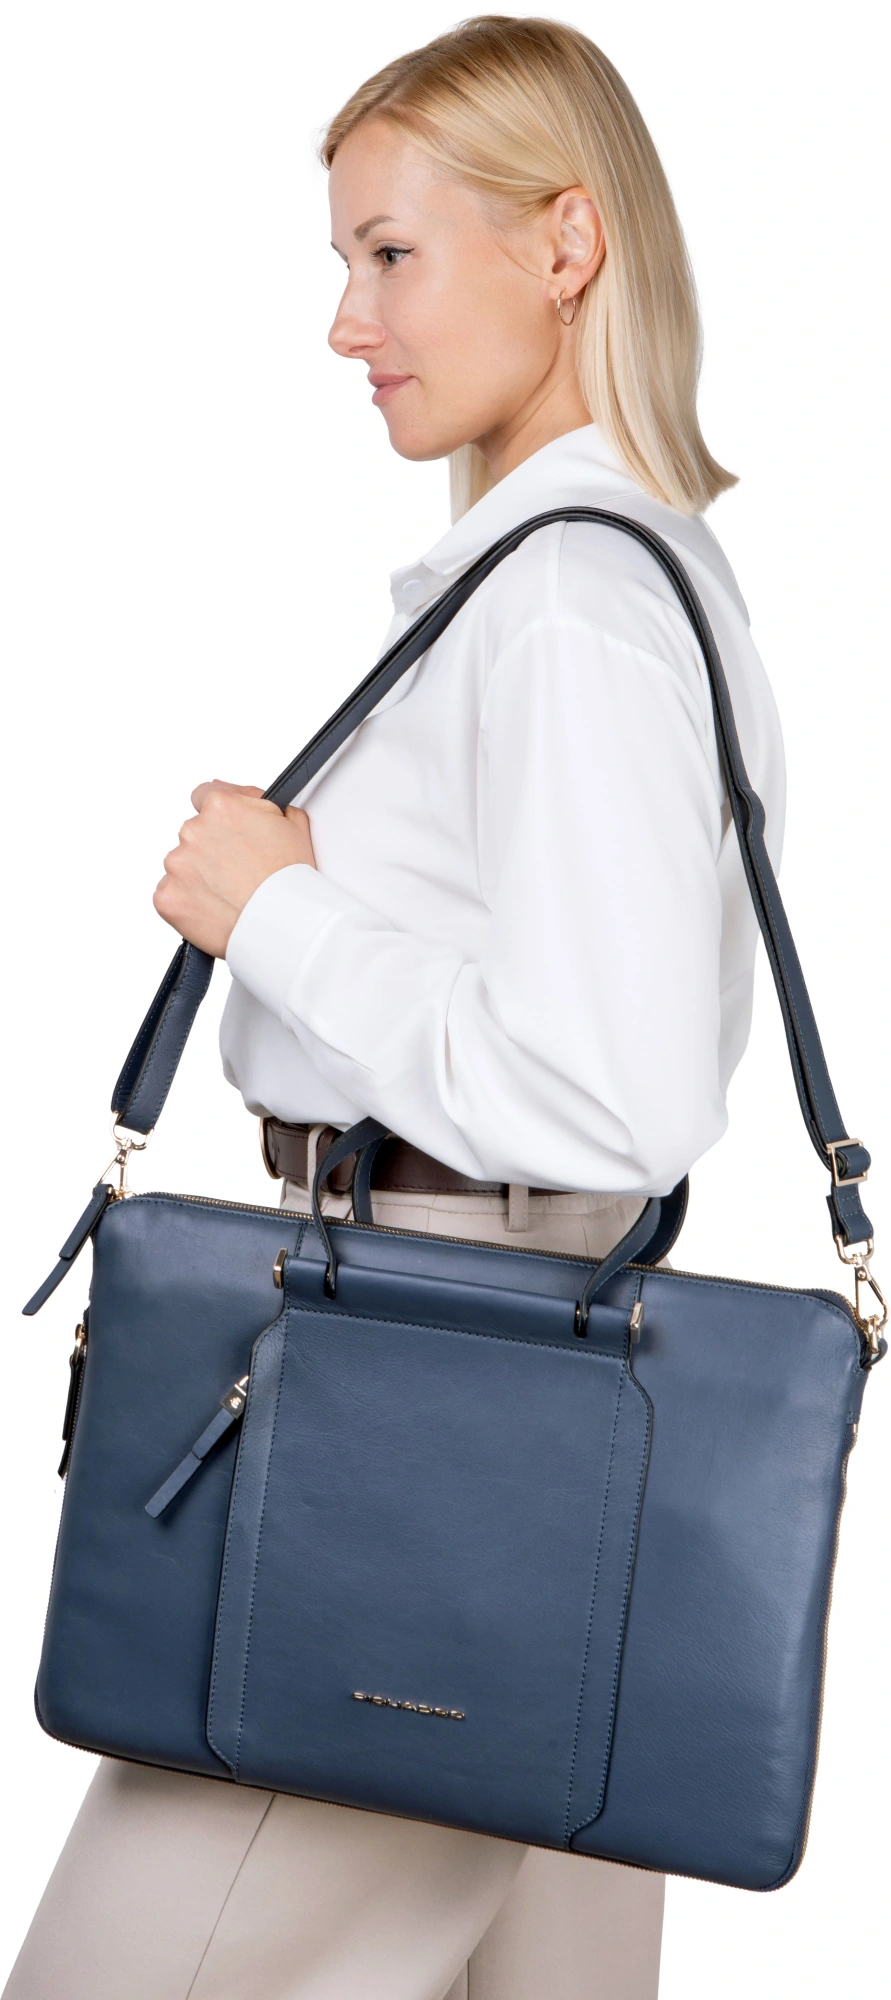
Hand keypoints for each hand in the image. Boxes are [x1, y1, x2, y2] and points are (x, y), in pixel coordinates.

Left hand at [153, 779, 315, 956]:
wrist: (284, 926)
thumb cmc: (291, 880)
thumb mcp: (292, 823)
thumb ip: (258, 800)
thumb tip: (235, 794)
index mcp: (221, 807)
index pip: (204, 796)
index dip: (220, 816)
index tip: (228, 832)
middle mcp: (193, 831)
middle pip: (194, 834)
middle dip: (212, 850)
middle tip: (238, 872)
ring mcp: (176, 865)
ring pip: (182, 866)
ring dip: (199, 877)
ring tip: (229, 895)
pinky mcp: (166, 896)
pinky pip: (171, 894)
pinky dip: (188, 902)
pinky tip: (214, 909)